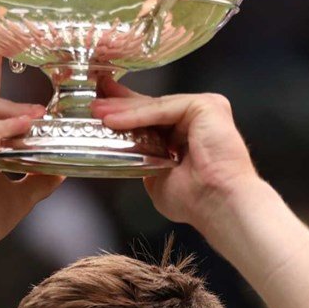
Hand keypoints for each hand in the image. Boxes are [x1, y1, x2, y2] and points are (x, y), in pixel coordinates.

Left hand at [93, 80, 264, 229]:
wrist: (217, 205)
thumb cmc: (195, 200)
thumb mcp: (156, 177)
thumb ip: (142, 162)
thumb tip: (124, 158)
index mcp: (186, 133)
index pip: (150, 118)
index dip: (123, 113)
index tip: (97, 109)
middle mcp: (197, 118)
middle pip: (150, 108)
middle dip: (118, 105)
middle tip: (91, 102)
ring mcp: (203, 108)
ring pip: (154, 106)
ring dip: (122, 110)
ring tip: (95, 112)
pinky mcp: (206, 105)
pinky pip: (163, 108)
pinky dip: (136, 115)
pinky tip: (114, 120)